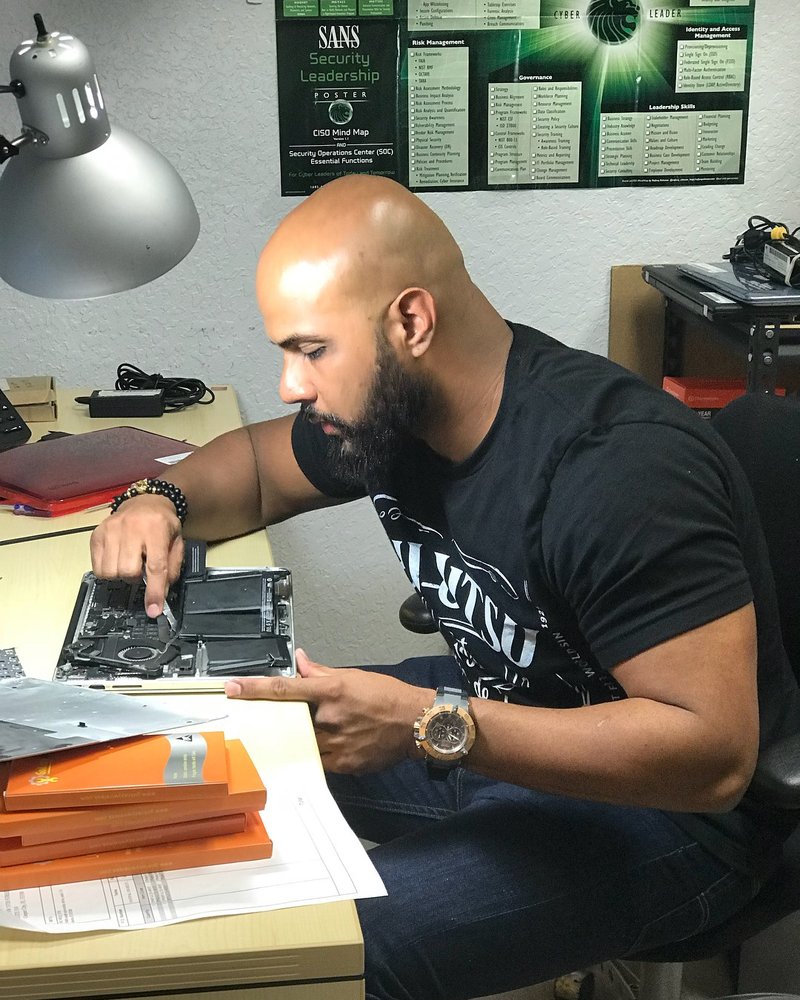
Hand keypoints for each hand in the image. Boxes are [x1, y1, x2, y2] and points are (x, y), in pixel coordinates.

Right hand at [90, 494, 183, 616]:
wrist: (145, 501)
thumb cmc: (162, 524)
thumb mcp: (176, 542)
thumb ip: (172, 568)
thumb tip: (161, 594)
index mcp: (156, 529)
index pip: (155, 567)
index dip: (154, 592)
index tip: (153, 610)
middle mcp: (131, 528)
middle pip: (128, 571)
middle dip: (135, 578)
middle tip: (140, 570)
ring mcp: (110, 530)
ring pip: (110, 572)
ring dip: (120, 576)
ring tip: (129, 564)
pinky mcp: (96, 534)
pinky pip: (97, 567)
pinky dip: (107, 571)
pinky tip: (117, 561)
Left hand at [225, 649, 434, 773]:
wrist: (417, 723)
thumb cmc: (389, 697)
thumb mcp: (353, 676)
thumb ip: (321, 671)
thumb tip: (300, 660)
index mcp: (330, 692)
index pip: (283, 689)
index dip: (253, 689)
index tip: (232, 689)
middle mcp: (328, 718)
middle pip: (290, 721)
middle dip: (290, 719)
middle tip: (307, 716)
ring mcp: (334, 744)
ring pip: (304, 743)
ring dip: (307, 736)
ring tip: (332, 730)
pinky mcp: (343, 764)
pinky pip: (320, 760)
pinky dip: (322, 751)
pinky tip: (340, 743)